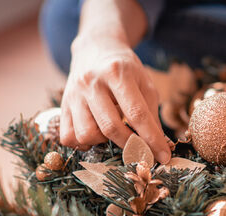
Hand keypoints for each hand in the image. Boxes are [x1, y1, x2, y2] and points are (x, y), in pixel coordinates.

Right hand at [60, 35, 170, 162]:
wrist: (94, 49)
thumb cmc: (124, 69)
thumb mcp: (144, 82)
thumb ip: (151, 113)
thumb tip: (159, 146)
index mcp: (117, 72)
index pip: (136, 113)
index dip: (151, 139)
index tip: (163, 156)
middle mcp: (91, 82)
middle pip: (111, 127)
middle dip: (130, 146)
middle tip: (141, 151)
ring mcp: (74, 95)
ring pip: (86, 135)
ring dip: (103, 142)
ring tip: (113, 131)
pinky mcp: (63, 106)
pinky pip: (69, 137)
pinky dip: (83, 143)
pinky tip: (95, 134)